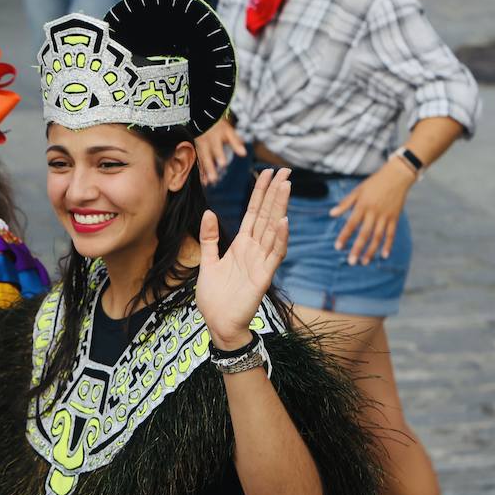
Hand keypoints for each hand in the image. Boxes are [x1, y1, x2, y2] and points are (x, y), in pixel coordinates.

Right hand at [195, 120, 246, 186]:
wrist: (203, 121)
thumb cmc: (219, 127)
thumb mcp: (229, 132)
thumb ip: (236, 142)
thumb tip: (244, 153)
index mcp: (214, 138)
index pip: (216, 147)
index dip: (219, 155)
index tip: (223, 164)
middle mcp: (206, 144)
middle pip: (207, 157)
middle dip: (210, 169)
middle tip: (214, 179)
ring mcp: (200, 149)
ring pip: (201, 162)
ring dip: (204, 173)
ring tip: (208, 183)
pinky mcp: (197, 152)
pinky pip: (198, 163)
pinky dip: (200, 172)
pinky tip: (204, 181)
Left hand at [197, 168, 290, 348]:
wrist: (218, 324)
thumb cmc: (215, 297)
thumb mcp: (207, 262)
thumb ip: (209, 238)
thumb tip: (209, 212)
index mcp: (241, 246)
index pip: (254, 213)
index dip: (260, 193)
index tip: (267, 173)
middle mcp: (254, 250)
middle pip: (267, 216)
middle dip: (275, 193)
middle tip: (285, 171)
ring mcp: (260, 262)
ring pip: (273, 230)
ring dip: (280, 208)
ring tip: (286, 187)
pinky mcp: (263, 277)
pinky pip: (274, 255)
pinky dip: (280, 239)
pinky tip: (284, 222)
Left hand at [330, 160, 414, 265]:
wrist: (397, 176)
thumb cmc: (374, 183)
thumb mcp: (358, 190)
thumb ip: (345, 203)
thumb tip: (331, 214)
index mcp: (363, 206)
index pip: (351, 224)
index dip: (344, 236)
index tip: (338, 247)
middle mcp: (374, 212)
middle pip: (364, 234)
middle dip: (357, 248)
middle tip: (351, 261)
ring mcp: (385, 216)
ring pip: (378, 237)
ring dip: (371, 250)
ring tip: (364, 262)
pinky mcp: (395, 217)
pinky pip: (391, 234)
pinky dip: (388, 245)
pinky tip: (384, 256)